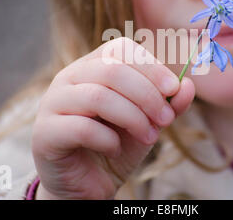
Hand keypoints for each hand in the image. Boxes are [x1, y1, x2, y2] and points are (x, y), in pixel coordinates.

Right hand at [32, 37, 194, 198]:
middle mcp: (68, 78)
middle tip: (166, 120)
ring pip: (98, 96)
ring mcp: (52, 103)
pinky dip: (108, 140)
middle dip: (147, 95)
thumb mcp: (148, 122)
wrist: (87, 183)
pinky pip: (81, 128)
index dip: (151, 66)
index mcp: (92, 67)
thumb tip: (187, 85)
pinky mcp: (44, 133)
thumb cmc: (116, 145)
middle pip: (111, 70)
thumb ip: (167, 104)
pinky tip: (114, 150)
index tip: (173, 89)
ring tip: (150, 137)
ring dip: (133, 118)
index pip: (120, 49)